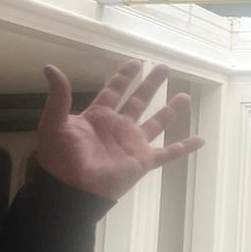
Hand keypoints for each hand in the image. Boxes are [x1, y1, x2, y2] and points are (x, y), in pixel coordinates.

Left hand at [36, 61, 204, 200]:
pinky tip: (200, 140)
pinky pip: (169, 153)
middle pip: (139, 100)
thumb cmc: (60, 158)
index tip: (135, 62)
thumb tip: (50, 67)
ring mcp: (133, 143)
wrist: (72, 189)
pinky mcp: (143, 160)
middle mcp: (118, 126)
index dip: (124, 76)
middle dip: (151, 84)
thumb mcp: (54, 124)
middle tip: (164, 67)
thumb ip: (58, 96)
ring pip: (156, 122)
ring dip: (170, 110)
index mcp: (98, 116)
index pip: (114, 90)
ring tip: (185, 96)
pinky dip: (185, 147)